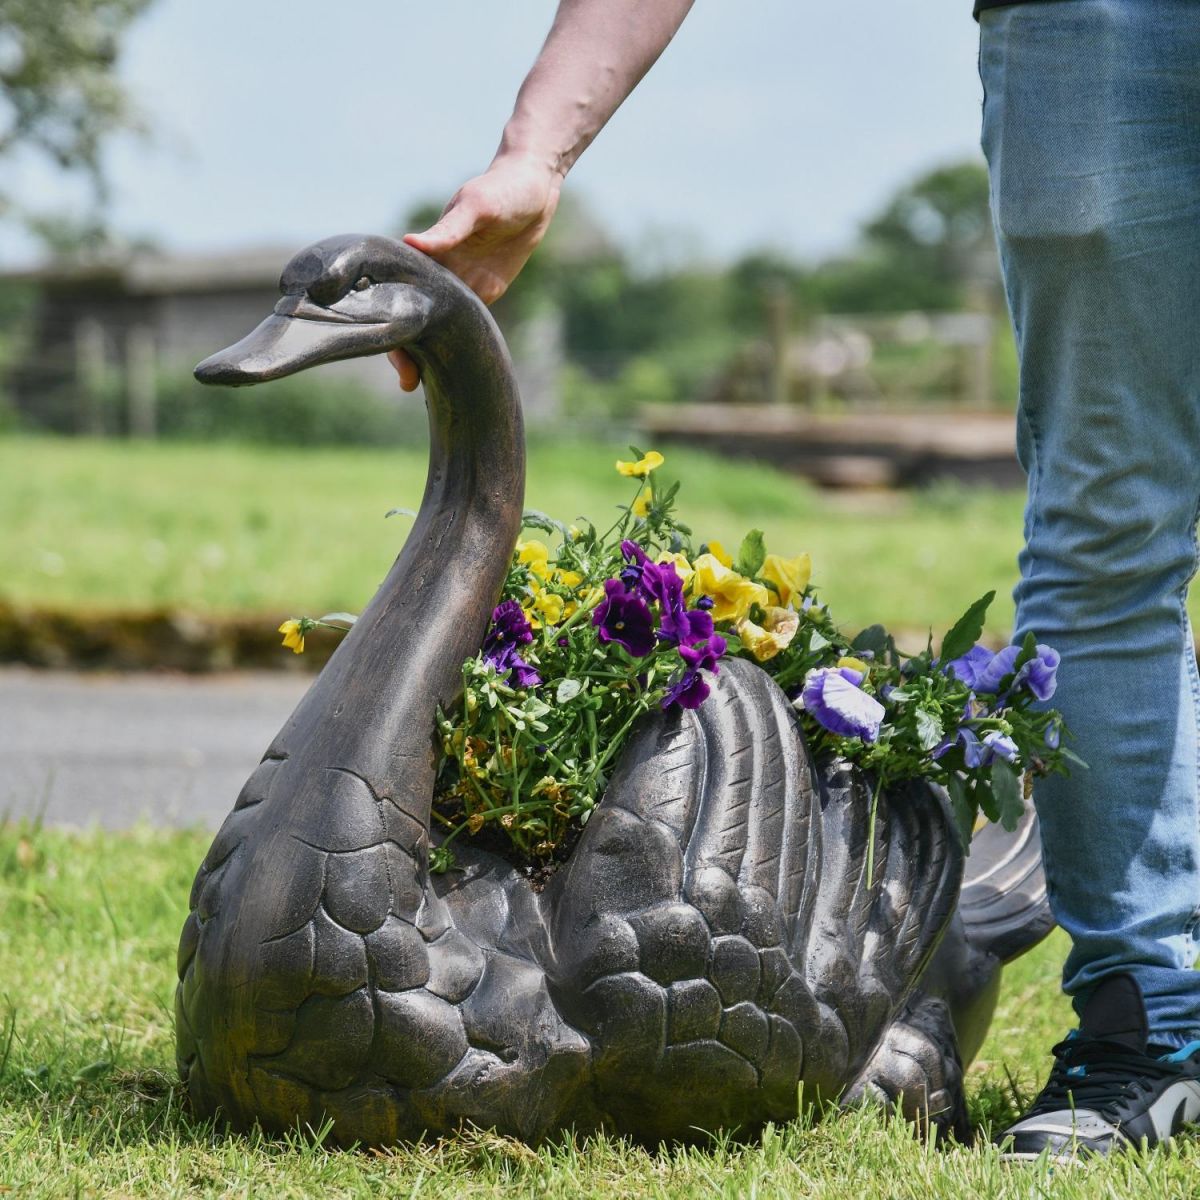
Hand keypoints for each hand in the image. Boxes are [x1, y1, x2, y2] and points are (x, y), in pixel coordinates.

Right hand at [388, 154, 561, 391]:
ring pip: (437, 326)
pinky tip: (451, 372)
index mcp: (427, 252)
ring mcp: (460, 284)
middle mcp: (438, 271)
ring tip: (421, 388)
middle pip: (414, 317)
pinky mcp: (483, 293)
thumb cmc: (500, 189)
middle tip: (407, 384)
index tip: (388, 348)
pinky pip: (466, 322)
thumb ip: (447, 229)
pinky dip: (455, 345)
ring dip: (428, 355)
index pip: (398, 290)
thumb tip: (411, 242)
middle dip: (407, 350)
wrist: (535, 188)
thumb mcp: (475, 206)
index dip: (390, 320)